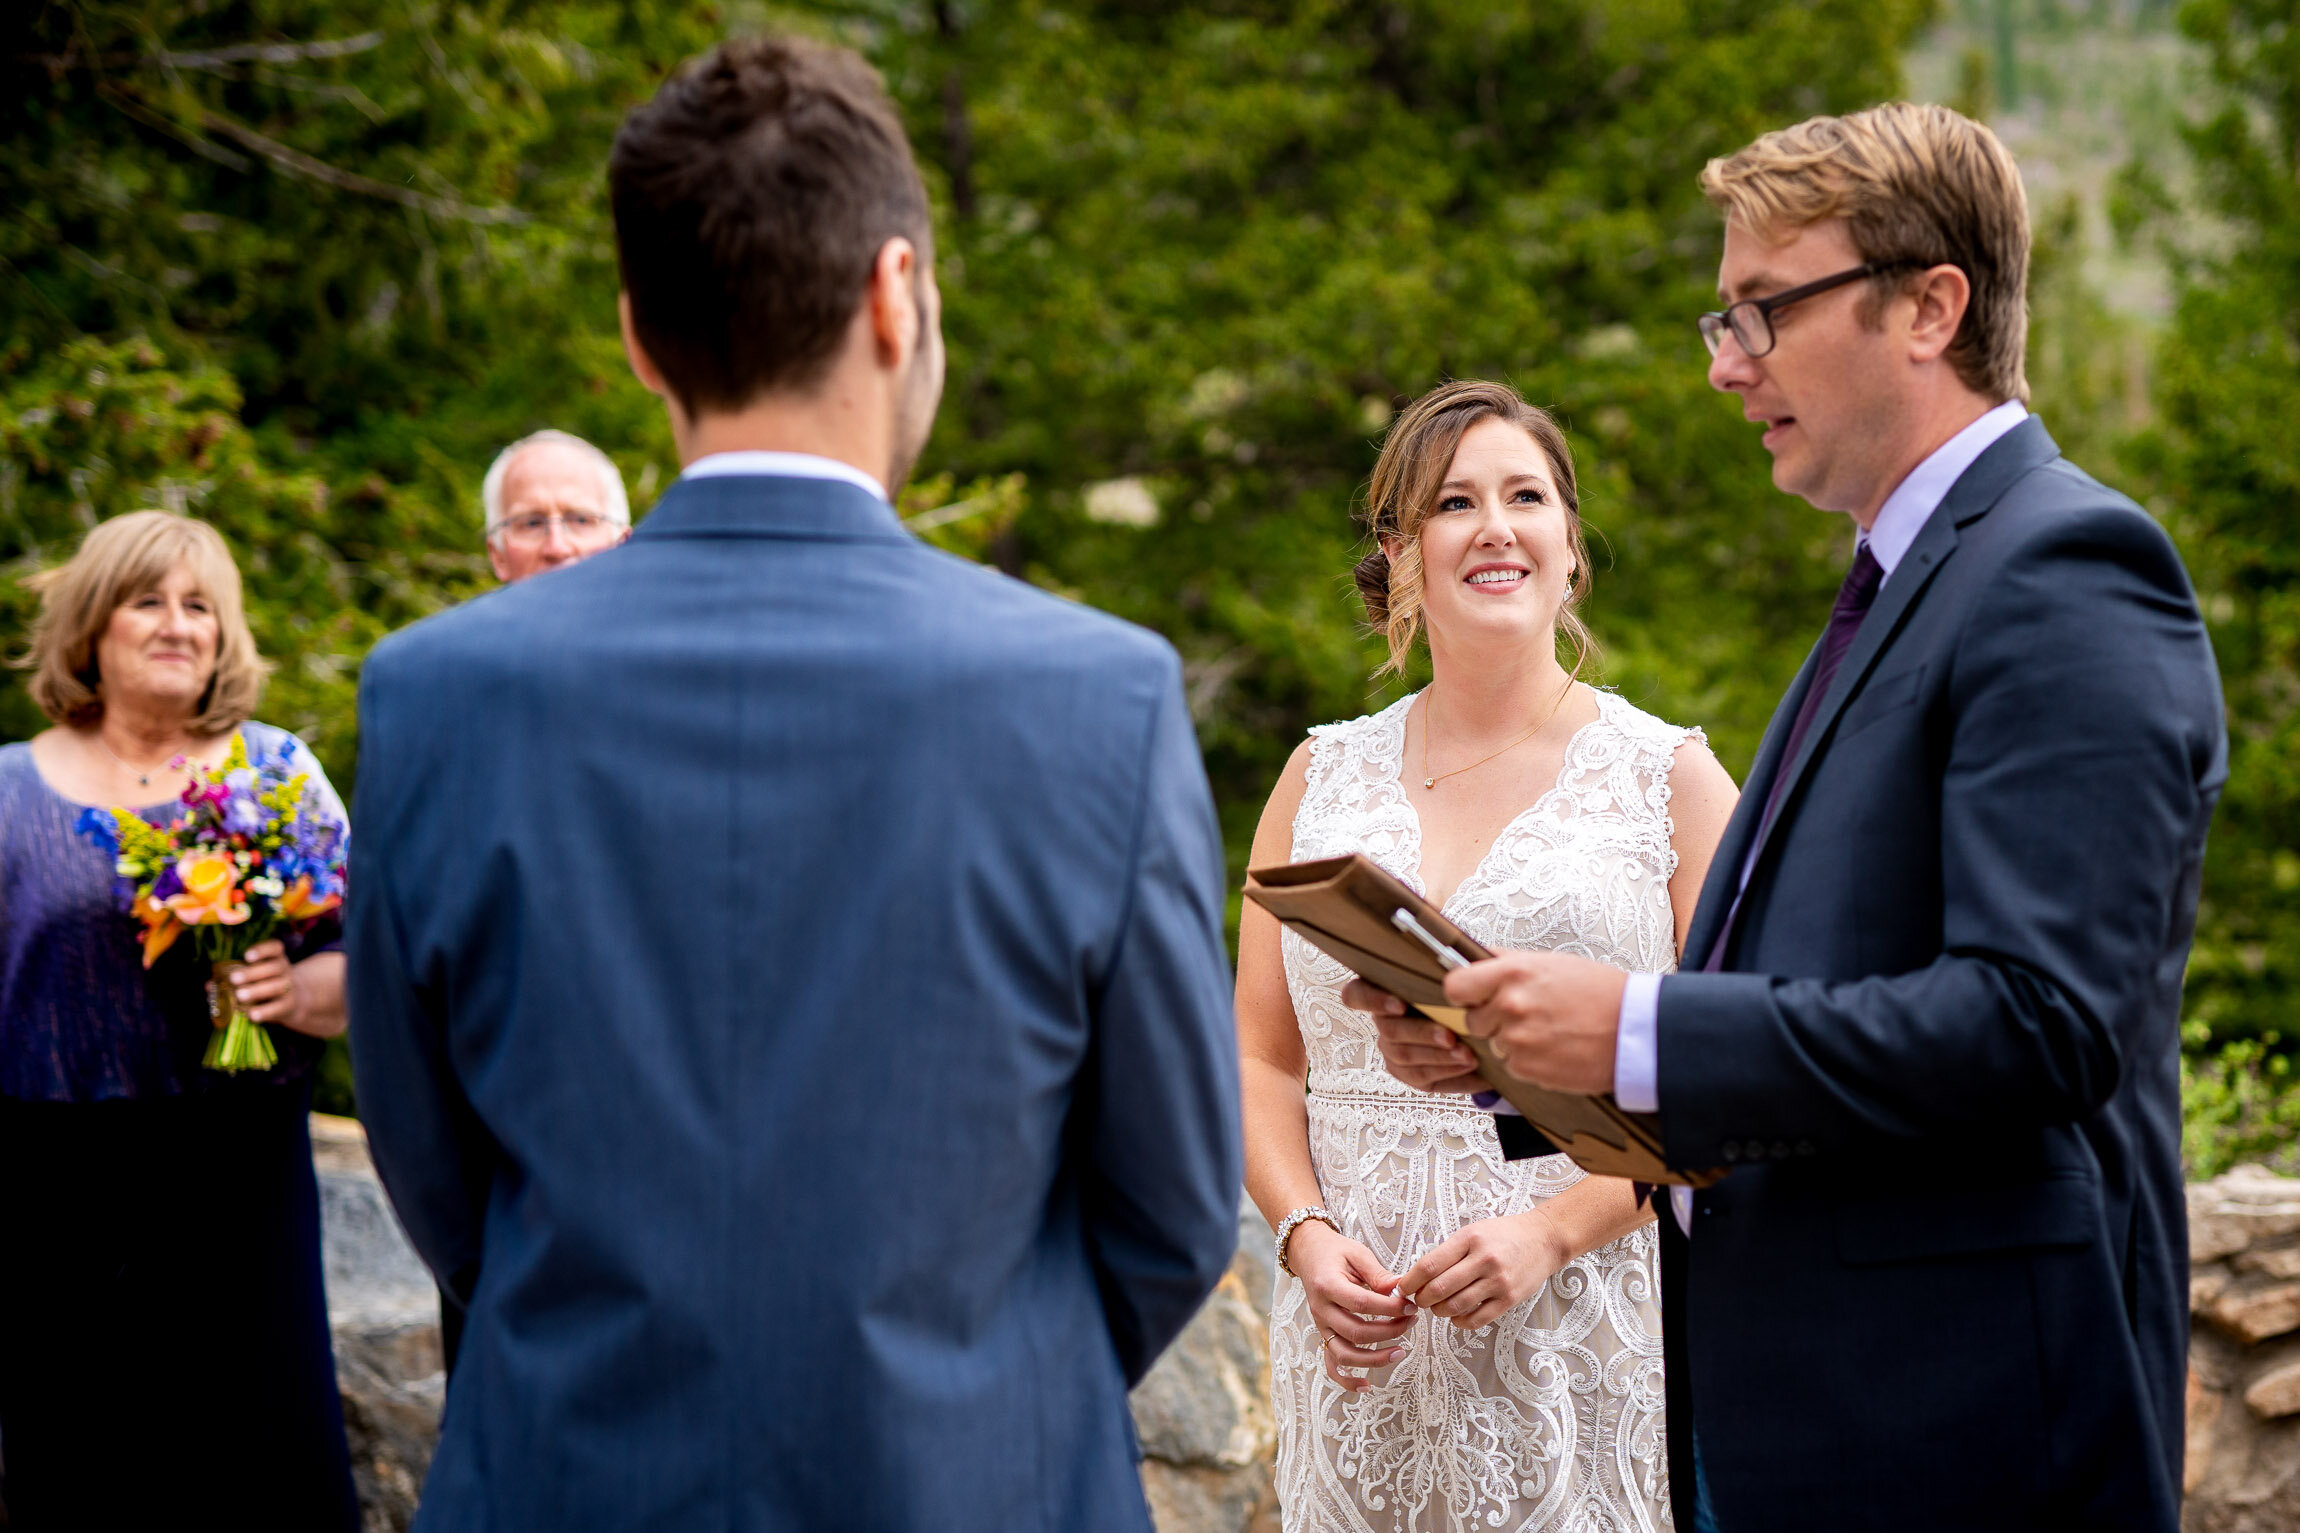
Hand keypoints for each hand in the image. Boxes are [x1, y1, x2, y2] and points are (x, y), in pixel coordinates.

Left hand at [224, 941, 317, 1034]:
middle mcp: (284, 970)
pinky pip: (278, 1008)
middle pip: (274, 967)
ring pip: (276, 987)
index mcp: (275, 958)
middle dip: (253, 973)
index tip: (246, 956)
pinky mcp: (288, 1006)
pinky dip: (265, 1012)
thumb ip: (231, 978)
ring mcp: (288, 988)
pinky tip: (252, 1015)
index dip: (262, 950)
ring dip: (257, 991)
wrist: (292, 1001)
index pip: (274, 947)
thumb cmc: (264, 984)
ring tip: (240, 996)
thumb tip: (209, 985)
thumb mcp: (253, 977)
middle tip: (234, 978)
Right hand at [1286, 1220, 1416, 1391]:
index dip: (1389, 1308)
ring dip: (1374, 1358)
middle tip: (1412, 1321)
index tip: (1411, 1306)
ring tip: (1401, 1352)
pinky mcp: (1324, 1336)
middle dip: (1390, 1331)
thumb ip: (1379, 1274)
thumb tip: (1403, 1289)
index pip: (1362, 1304)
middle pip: (1356, 1332)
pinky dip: (1347, 1380)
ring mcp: (1321, 1327)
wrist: (1309, 1254)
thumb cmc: (1336, 1252)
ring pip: (1345, 1354)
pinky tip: (1367, 1386)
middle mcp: (1321, 1310)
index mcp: (1328, 1286)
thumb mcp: (1358, 1254)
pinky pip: (1332, 1365)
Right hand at [1346, 979, 1483, 1093]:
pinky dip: (1447, 1072)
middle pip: (1388, 1029)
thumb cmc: (1468, 994)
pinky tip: (1470, 1067)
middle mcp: (1384, 1020)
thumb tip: (1458, 973)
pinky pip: (1419, 1076)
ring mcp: (1392, 1049)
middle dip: (1422, 1034)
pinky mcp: (1407, 1073)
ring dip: (1438, 1056)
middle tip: (1450, 1037)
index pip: (1357, 994)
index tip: (1400, 1005)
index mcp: (1387, 988)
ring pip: (1403, 1056)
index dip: (1373, 1000)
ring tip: (1468, 1055)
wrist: (1484, 1024)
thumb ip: (1453, 973)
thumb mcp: (1462, 976)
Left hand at [1396, 1210, 1569, 1330]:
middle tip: (1418, 1300)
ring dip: (1439, 1312)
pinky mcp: (1510, 1299)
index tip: (1402, 1288)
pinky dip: (1460, 1322)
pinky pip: (1477, 1319)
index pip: (1429, 1265)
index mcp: (1469, 1239)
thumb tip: (1419, 1277)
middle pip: (1439, 1289)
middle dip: (1422, 1299)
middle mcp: (1484, 1260)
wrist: (1544, 1239)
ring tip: (1437, 1308)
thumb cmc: (1504, 1234)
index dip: (1410, 1281)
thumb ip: (1449, 1252)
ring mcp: (1498, 1282)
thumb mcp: (1473, 1231)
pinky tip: (1456, 1317)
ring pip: (1456, 1306)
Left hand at [1443, 950, 1625, 1094]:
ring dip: (1513, 1042)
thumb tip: (1478, 957)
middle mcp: (1510, 1005)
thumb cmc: (1601, 992)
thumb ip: (1509, 961)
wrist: (1636, 1030)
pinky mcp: (1527, 1069)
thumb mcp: (1553, 962)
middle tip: (1525, 1016)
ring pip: (1494, 1044)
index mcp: (1513, 973)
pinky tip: (1556, 1049)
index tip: (1473, 996)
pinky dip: (1529, 1061)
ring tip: (1550, 1032)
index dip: (1464, 993)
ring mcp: (1517, 1040)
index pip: (1456, 985)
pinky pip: (1512, 1066)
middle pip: (1473, 1020)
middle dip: (1492, 1020)